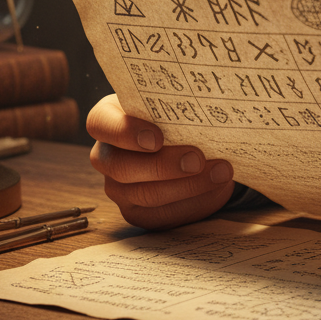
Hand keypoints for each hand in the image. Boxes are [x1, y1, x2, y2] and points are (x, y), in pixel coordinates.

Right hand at [87, 94, 236, 228]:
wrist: (191, 144)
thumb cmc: (179, 116)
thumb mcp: (175, 104)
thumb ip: (179, 105)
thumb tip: (208, 108)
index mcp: (109, 119)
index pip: (100, 123)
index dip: (125, 132)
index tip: (157, 138)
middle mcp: (107, 155)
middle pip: (121, 166)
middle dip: (163, 165)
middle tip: (198, 159)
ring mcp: (118, 187)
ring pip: (144, 194)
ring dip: (187, 185)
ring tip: (221, 172)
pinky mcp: (137, 212)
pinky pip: (161, 214)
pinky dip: (193, 201)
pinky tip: (216, 188)